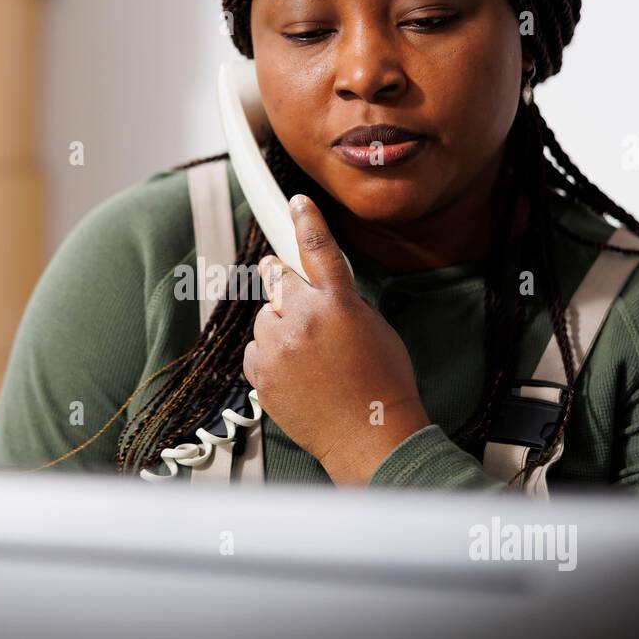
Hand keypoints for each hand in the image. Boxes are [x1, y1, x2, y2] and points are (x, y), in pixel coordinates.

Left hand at [242, 193, 429, 485]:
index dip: (305, 220)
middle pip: (275, 277)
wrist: (370, 436)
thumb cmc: (383, 385)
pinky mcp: (261, 374)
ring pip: (264, 316)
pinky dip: (270, 354)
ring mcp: (278, 348)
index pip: (316, 248)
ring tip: (309, 354)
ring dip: (280, 324)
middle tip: (298, 299)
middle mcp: (303, 320)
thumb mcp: (376, 328)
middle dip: (282, 279)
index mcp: (338, 303)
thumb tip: (319, 288)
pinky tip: (296, 372)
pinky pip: (255, 349)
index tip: (295, 202)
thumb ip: (344, 301)